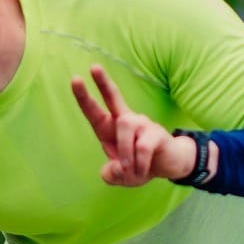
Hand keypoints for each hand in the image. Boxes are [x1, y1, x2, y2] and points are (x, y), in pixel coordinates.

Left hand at [71, 64, 196, 187]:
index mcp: (111, 129)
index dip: (85, 97)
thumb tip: (116, 166)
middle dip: (102, 83)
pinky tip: (142, 170)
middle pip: (114, 98)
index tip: (75, 80)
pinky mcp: (157, 132)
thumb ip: (111, 175)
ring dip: (125, 153)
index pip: (95, 111)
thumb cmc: (139, 166)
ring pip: (125, 127)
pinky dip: (139, 163)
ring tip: (129, 170)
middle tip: (93, 67)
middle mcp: (126, 121)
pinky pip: (142, 147)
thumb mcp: (120, 177)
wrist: (167, 166)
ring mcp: (142, 124)